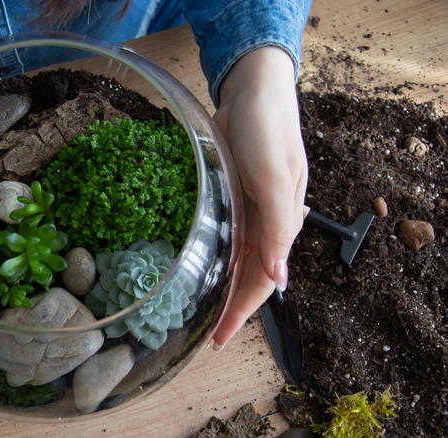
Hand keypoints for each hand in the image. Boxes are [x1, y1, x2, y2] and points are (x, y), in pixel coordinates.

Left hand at [209, 47, 307, 348]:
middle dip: (227, 305)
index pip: (261, 284)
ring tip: (194, 304)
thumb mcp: (274, 180)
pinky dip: (211, 253)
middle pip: (246, 277)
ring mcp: (248, 210)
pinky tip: (194, 261)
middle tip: (199, 331)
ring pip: (233, 259)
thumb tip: (280, 280)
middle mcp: (265, 224)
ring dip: (218, 282)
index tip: (217, 340)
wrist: (254, 93)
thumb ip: (276, 229)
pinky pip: (223, 234)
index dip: (240, 314)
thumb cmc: (268, 133)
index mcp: (280, 227)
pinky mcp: (231, 194)